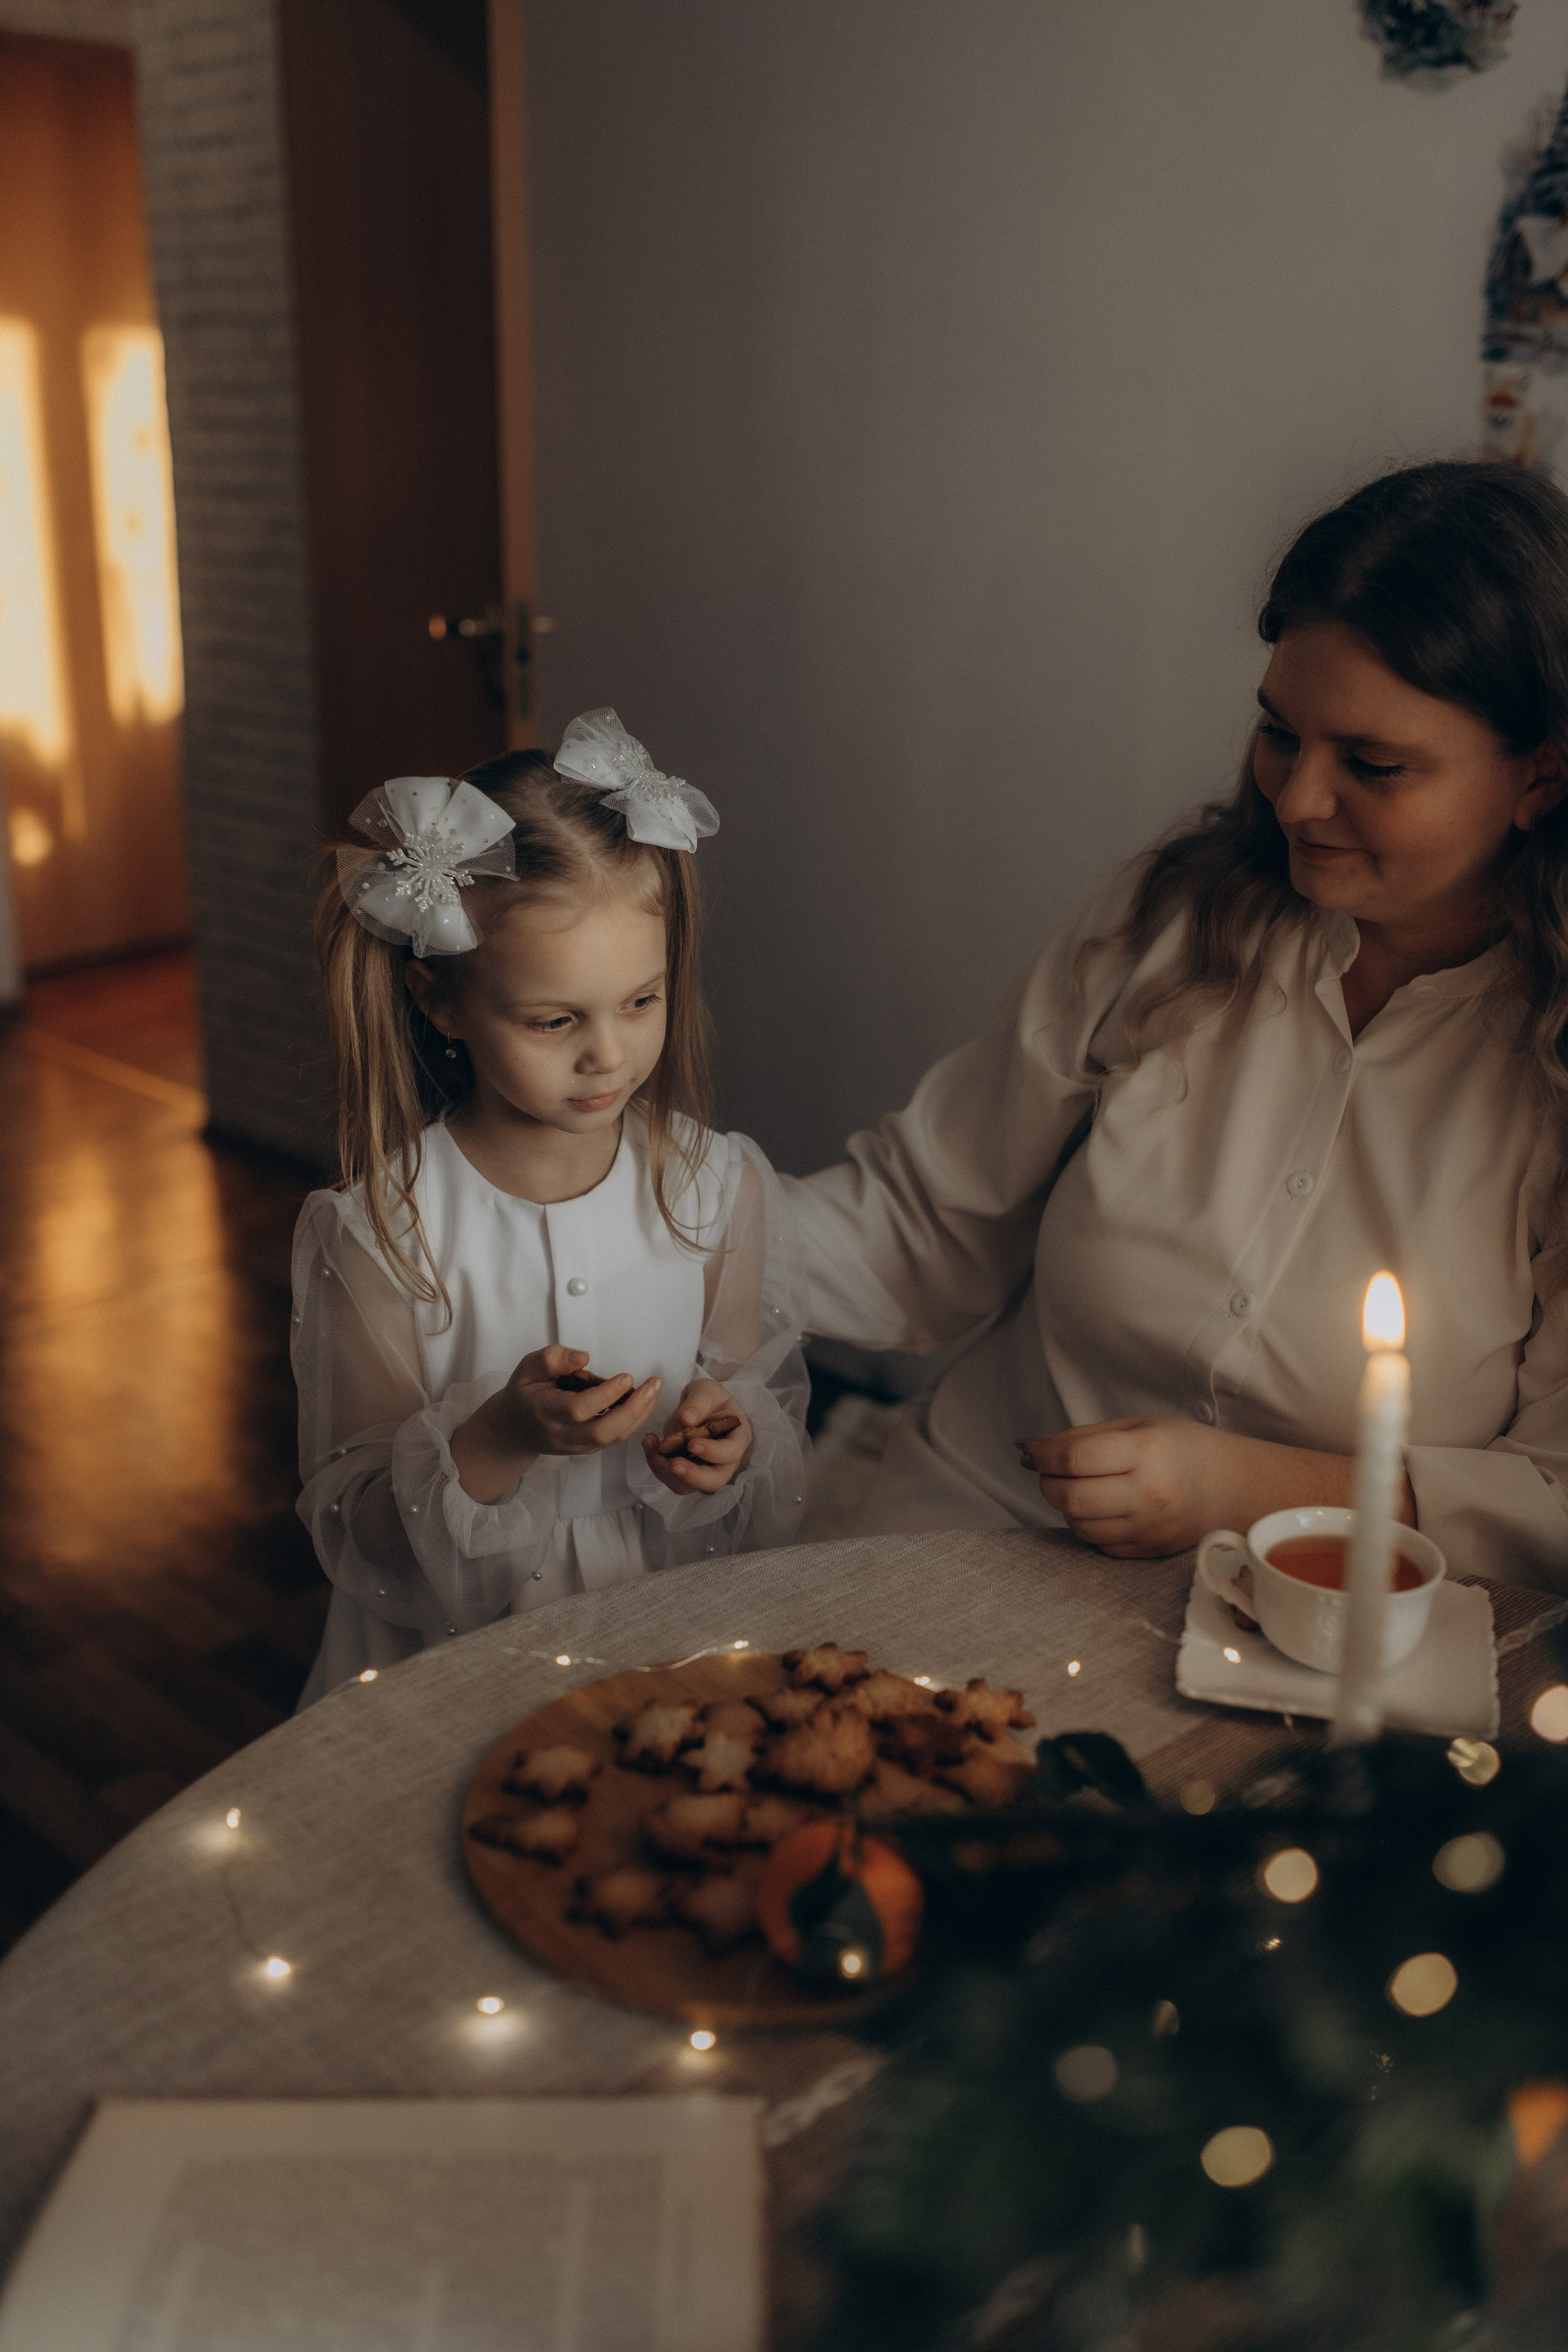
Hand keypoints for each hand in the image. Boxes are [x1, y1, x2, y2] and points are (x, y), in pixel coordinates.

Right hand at [451, 1345, 660, 1502]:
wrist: (516, 1429)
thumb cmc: (526, 1391)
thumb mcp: (529, 1367)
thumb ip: (553, 1358)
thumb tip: (584, 1357)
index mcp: (544, 1411)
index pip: (578, 1409)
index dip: (605, 1395)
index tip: (626, 1377)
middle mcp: (561, 1434)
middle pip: (602, 1431)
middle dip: (633, 1410)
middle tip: (653, 1385)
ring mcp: (576, 1446)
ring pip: (613, 1438)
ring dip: (640, 1415)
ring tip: (654, 1390)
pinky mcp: (588, 1448)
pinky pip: (615, 1439)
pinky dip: (634, 1421)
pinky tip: (645, 1401)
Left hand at [642, 1380, 752, 1496]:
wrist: (698, 1407)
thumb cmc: (710, 1399)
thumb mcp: (707, 1391)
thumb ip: (699, 1403)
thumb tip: (685, 1420)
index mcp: (737, 1438)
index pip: (730, 1453)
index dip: (713, 1452)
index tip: (692, 1443)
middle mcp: (724, 1461)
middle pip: (714, 1481)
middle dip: (692, 1475)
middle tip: (672, 1464)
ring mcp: (704, 1470)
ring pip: (688, 1485)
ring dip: (666, 1471)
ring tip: (651, 1446)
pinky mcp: (685, 1472)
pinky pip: (671, 1478)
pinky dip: (657, 1464)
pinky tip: (649, 1444)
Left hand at [1016, 1417, 1379, 1560]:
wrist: (1235, 1487)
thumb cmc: (1184, 1448)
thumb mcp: (1137, 1426)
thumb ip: (1081, 1438)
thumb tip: (1028, 1448)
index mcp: (1146, 1453)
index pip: (1074, 1459)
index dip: (1044, 1456)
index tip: (1036, 1452)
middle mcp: (1148, 1495)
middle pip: (1070, 1498)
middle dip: (1048, 1483)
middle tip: (1052, 1470)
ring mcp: (1149, 1528)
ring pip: (1079, 1525)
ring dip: (1066, 1506)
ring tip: (1081, 1486)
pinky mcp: (1149, 1552)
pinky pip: (1099, 1545)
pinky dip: (1089, 1526)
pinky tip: (1103, 1507)